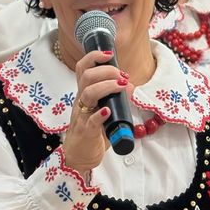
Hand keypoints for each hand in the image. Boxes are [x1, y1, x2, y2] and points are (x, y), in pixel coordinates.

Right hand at [63, 50, 133, 175]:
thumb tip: (129, 84)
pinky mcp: (85, 132)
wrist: (80, 154)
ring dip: (106, 86)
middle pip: (87, 76)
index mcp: (84, 92)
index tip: (110, 54)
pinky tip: (108, 111)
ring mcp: (82, 116)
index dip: (94, 56)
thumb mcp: (102, 106)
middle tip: (122, 76)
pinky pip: (90, 121)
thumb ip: (113, 95)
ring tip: (121, 86)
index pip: (83, 67)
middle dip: (107, 71)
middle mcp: (81, 101)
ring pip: (87, 94)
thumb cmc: (92, 128)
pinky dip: (99, 115)